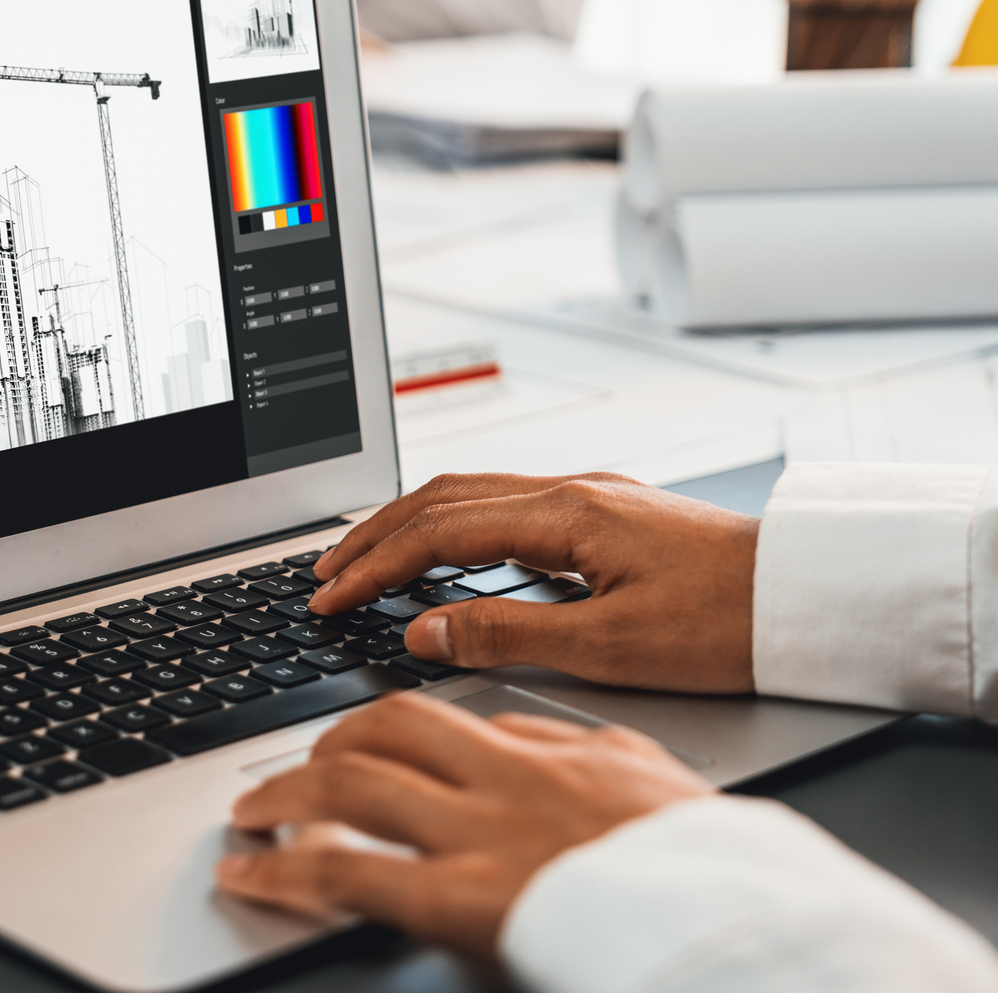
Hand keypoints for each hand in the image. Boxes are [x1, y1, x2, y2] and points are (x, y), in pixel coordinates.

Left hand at [217, 692, 715, 958]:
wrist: (751, 928)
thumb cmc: (720, 879)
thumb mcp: (664, 796)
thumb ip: (601, 767)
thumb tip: (562, 754)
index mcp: (563, 754)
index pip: (456, 721)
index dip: (394, 730)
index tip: (366, 745)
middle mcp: (510, 779)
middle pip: (389, 730)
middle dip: (327, 744)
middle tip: (291, 771)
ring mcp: (480, 834)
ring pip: (349, 782)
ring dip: (283, 792)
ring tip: (250, 811)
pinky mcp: (460, 898)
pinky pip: (346, 871)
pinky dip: (282, 869)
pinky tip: (249, 873)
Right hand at [310, 472, 758, 691]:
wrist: (814, 599)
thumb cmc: (732, 624)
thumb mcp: (611, 648)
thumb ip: (507, 636)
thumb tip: (423, 631)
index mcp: (566, 513)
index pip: (437, 532)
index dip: (372, 565)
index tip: (328, 596)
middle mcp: (572, 490)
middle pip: (441, 497)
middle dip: (373, 534)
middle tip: (323, 572)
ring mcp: (591, 496)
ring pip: (471, 493)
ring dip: (409, 524)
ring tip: (365, 557)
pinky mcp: (608, 513)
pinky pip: (505, 503)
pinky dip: (453, 525)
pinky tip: (445, 552)